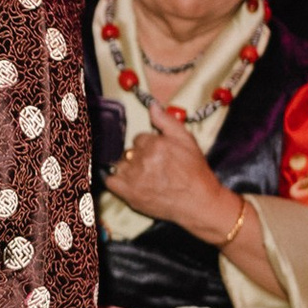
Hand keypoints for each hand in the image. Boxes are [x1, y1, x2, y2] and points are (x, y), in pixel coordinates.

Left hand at [107, 101, 242, 242]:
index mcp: (155, 144)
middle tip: (153, 167)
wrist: (198, 201)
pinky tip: (126, 182)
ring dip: (128, 168)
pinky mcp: (128, 194)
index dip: (148, 145)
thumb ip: (167, 121)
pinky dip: (116, 180)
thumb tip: (152, 106)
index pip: (139, 138)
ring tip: (144, 176)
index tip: (157, 154)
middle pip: (129, 151)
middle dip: (139, 156)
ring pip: (120, 164)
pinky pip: (110, 181)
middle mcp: (142, 159)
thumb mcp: (187, 140)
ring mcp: (133, 177)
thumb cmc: (195, 171)